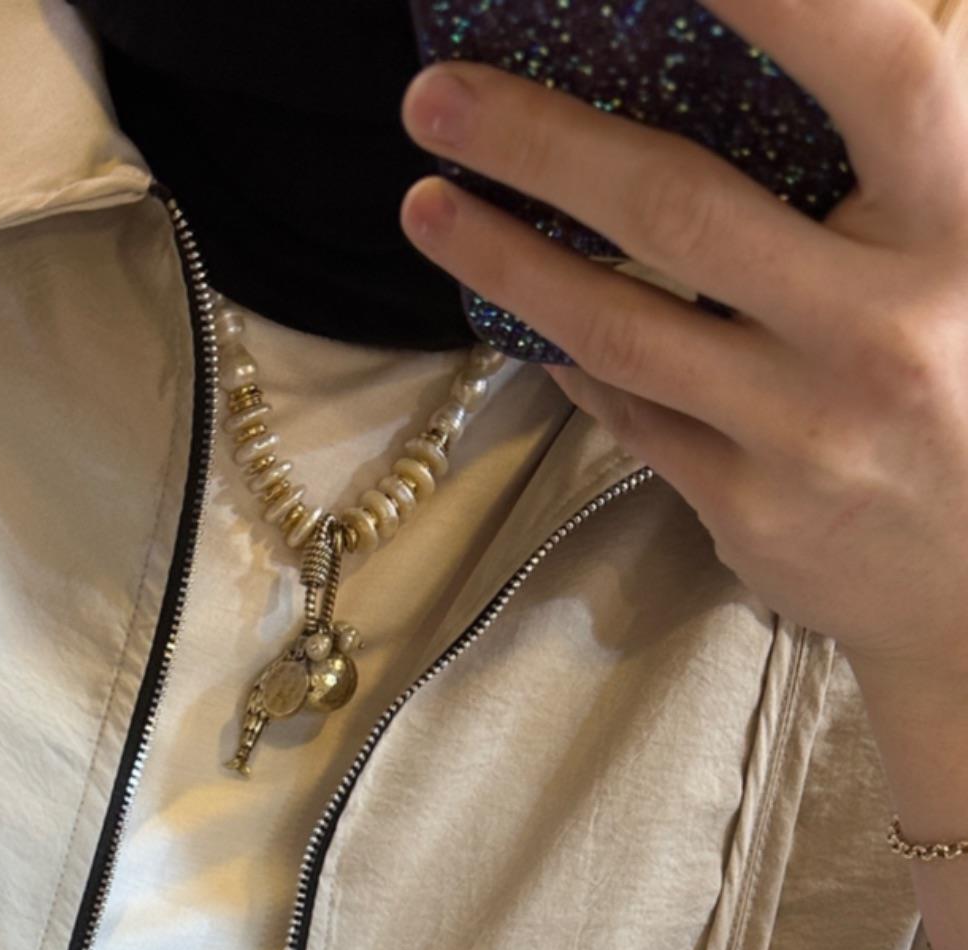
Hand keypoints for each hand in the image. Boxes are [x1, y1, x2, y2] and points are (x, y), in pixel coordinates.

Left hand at [396, 0, 967, 700]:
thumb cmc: (967, 370)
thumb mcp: (964, 245)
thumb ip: (891, 152)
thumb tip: (757, 44)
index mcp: (960, 222)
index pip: (879, 73)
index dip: (786, 1)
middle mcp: (884, 324)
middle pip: (681, 206)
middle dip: (540, 141)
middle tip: (436, 95)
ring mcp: (809, 427)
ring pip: (620, 326)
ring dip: (505, 258)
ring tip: (427, 201)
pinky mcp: (752, 507)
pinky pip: (631, 410)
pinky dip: (565, 353)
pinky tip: (510, 305)